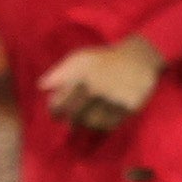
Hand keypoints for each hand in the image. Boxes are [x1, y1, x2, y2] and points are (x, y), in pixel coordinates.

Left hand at [40, 35, 162, 131]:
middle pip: (76, 117)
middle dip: (71, 119)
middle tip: (71, 119)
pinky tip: (101, 119)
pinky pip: (111, 124)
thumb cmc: (104, 59)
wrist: (139, 57)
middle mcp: (97, 89)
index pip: (60, 104)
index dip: (55, 112)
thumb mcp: (79, 58)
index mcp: (82, 77)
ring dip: (87, 123)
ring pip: (93, 123)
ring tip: (86, 119)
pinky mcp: (130, 106)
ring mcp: (114, 99)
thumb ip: (59, 73)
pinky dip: (103, 125)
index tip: (56, 114)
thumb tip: (41, 87)